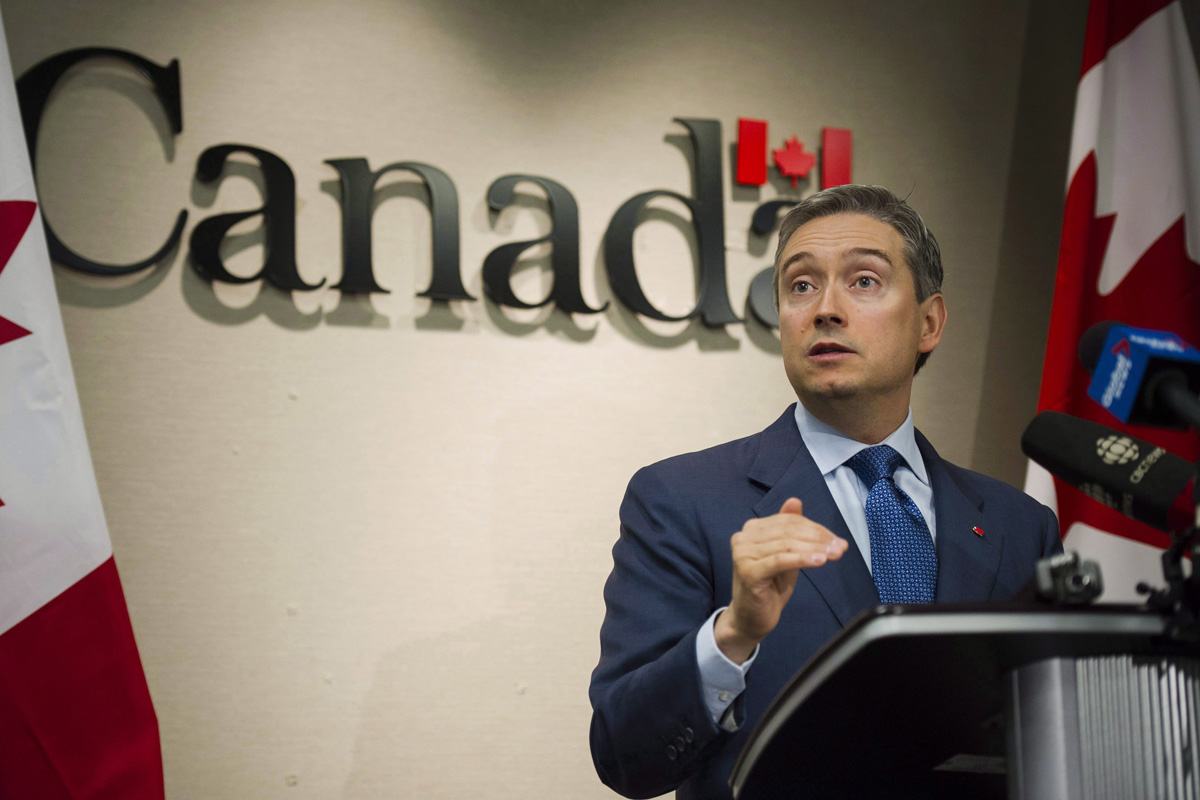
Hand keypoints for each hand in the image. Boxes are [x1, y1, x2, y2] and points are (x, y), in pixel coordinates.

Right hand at [714, 498, 847, 662]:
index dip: (815, 528)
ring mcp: (743, 554)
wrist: (751, 619)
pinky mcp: (748, 571)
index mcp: (752, 530)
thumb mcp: (785, 554)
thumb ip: (789, 529)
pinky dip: (803, 559)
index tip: (836, 540)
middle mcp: (743, 538)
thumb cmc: (769, 587)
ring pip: (787, 545)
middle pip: (789, 531)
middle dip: (819, 538)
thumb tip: (795, 501)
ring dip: (816, 549)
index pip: (789, 522)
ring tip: (835, 555)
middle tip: (840, 548)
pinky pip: (781, 560)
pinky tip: (820, 560)